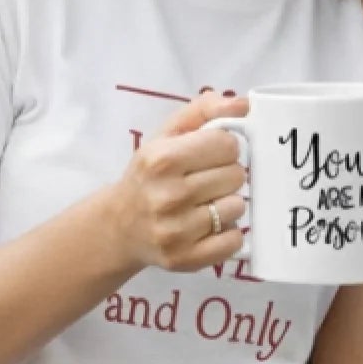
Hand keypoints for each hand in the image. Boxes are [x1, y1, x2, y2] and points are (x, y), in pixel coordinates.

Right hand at [111, 92, 250, 272]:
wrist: (119, 226)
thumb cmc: (149, 175)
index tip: (211, 155)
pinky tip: (210, 227)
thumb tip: (243, 104)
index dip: (224, 147)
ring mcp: (175, 231)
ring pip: (237, 207)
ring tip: (206, 203)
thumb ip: (204, 110)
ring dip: (228, 204)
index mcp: (162, 159)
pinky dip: (229, 233)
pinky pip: (233, 241)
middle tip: (207, 181)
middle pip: (236, 175)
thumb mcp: (167, 134)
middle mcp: (167, 196)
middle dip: (227, 175)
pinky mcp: (185, 259)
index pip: (227, 144)